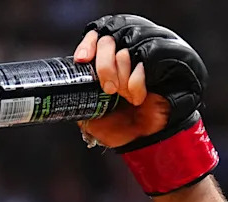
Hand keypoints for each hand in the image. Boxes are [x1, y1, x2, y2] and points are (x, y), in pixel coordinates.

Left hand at [73, 29, 169, 148]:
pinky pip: (144, 60)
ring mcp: (144, 56)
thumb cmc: (122, 127)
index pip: (96, 36)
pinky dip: (136, 83)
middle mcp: (125, 54)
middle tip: (109, 90)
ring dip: (121, 78)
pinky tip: (137, 97)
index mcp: (108, 62)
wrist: (147, 140)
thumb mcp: (91, 117)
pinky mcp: (162, 61)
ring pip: (124, 51)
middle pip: (108, 41)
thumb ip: (80, 101)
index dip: (87, 45)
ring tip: (125, 97)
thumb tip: (65, 93)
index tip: (82, 60)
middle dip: (104, 68)